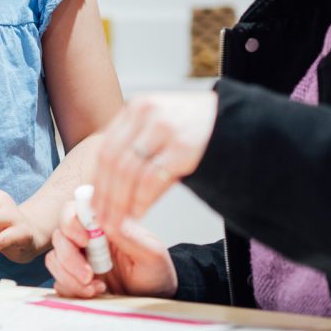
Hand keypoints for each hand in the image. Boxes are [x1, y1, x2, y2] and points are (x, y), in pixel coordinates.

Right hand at [45, 200, 177, 298]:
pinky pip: (58, 281)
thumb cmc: (156, 272)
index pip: (74, 210)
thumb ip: (128, 236)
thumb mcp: (151, 253)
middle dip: (69, 258)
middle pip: (59, 236)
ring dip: (69, 276)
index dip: (70, 222)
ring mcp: (79, 260)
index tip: (84, 241)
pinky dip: (71, 289)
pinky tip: (94, 293)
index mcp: (103, 224)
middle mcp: (87, 239)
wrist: (156, 299)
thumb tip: (105, 221)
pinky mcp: (74, 280)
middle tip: (88, 275)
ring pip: (54, 259)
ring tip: (95, 288)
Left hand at [91, 92, 217, 235]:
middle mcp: (147, 112)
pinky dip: (141, 200)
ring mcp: (165, 127)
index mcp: (136, 108)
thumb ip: (135, 146)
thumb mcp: (159, 127)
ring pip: (129, 172)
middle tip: (101, 220)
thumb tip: (106, 186)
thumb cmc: (195, 131)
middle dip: (105, 195)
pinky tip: (138, 214)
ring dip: (120, 202)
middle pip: (113, 160)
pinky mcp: (185, 146)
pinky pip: (152, 179)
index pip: (106, 148)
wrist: (238, 122)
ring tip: (118, 222)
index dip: (97, 180)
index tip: (93, 204)